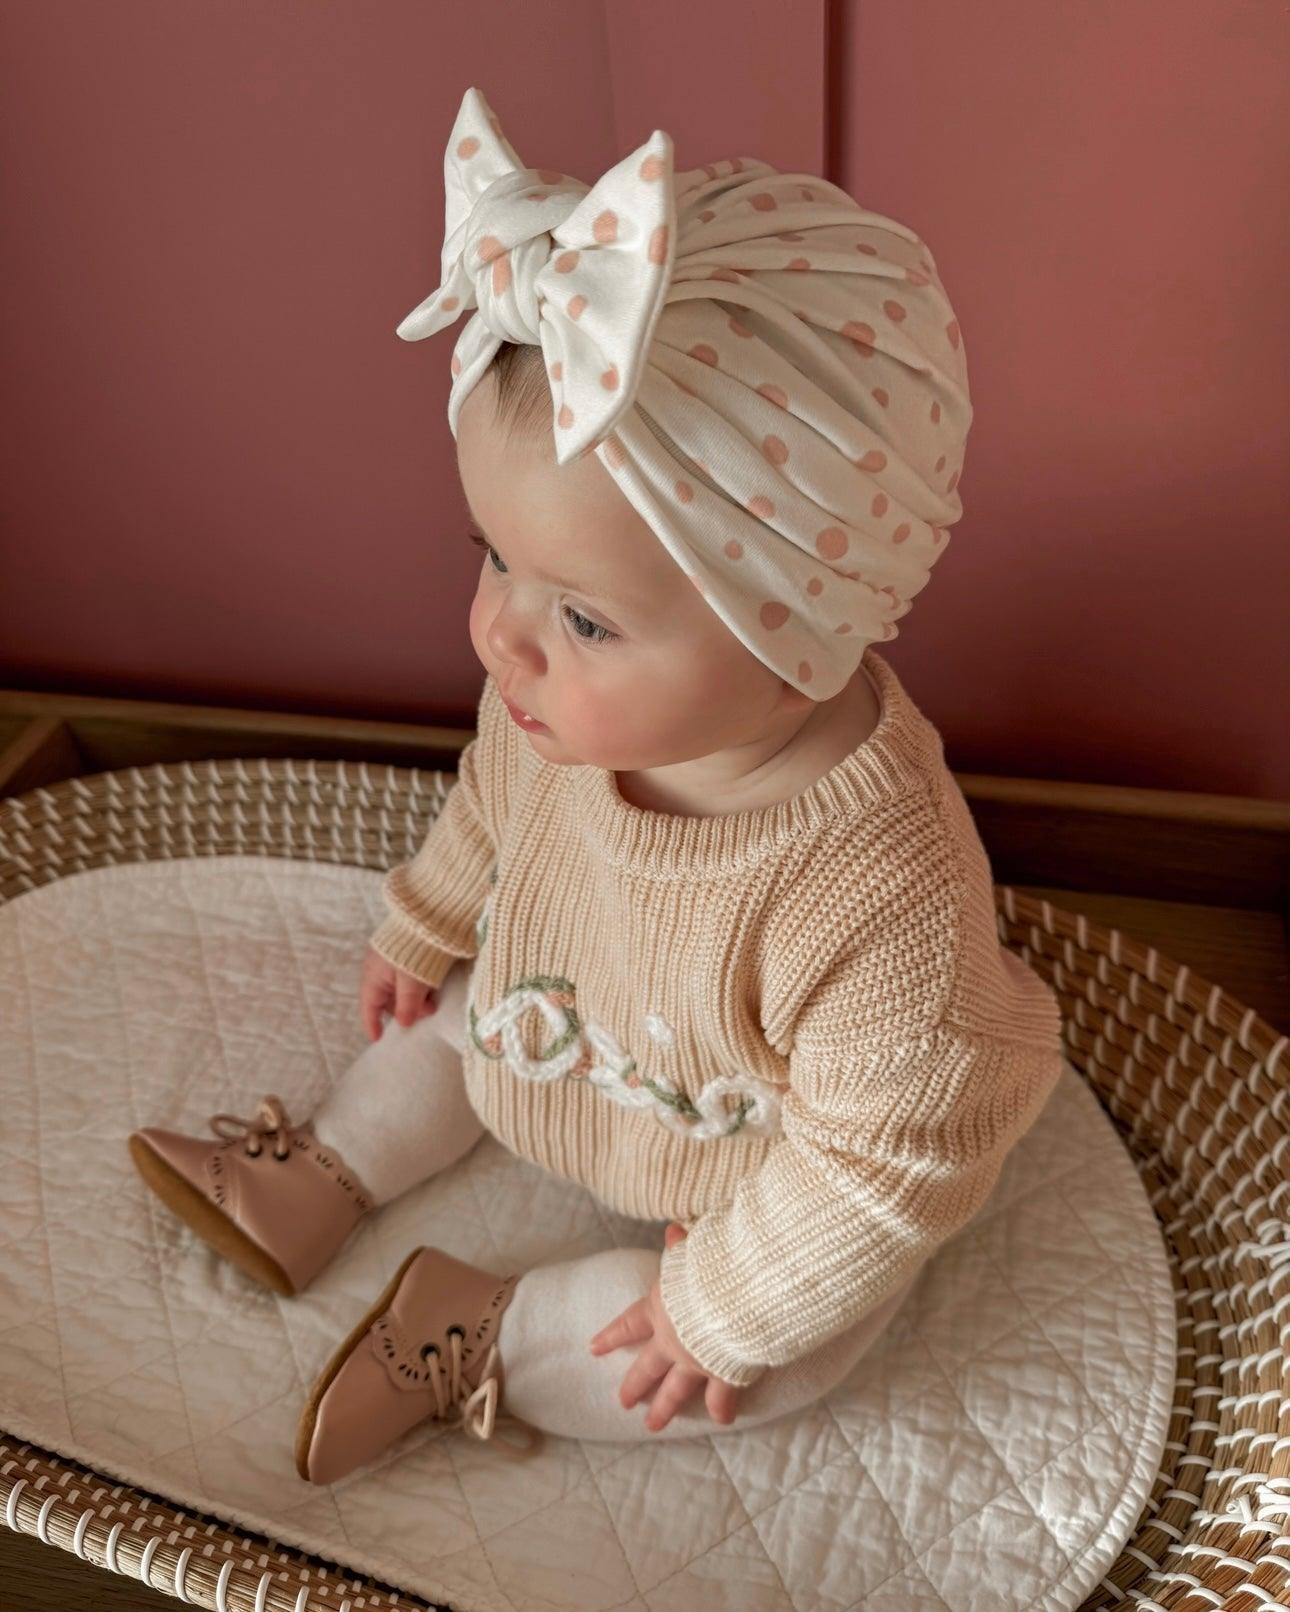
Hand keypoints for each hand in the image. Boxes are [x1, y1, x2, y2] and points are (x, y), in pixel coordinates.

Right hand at [359, 945, 438, 1040]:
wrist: (429, 918)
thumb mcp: (412, 983)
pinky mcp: (407, 953)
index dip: (372, 1024)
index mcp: (373, 975)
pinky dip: (419, 987)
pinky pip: (409, 977)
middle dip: (404, 1010)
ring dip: (415, 999)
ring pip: (401, 988)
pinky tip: (432, 988)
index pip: (369, 1006)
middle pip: (388, 998)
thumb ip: (407, 1005)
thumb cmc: (415, 952)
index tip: (378, 1039)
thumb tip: (404, 1024)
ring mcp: (392, 960)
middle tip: (425, 1014)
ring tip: (432, 1002)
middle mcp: (379, 968)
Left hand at [588, 1223, 741, 1432]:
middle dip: (635, 1385)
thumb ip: (681, 1245)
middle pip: (648, 1367)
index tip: (593, 1349)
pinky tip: (722, 1419)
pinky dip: (721, 1408)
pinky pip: (721, 1396)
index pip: (629, 1324)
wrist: (741, 1295)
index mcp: (660, 1309)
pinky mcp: (724, 1374)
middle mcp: (673, 1341)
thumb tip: (672, 1229)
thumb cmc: (714, 1267)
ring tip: (652, 1425)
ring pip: (677, 1391)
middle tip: (624, 1402)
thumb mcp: (693, 1251)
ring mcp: (697, 1362)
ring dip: (665, 1409)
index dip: (612, 1336)